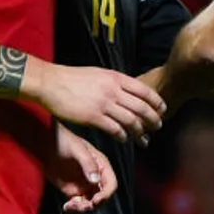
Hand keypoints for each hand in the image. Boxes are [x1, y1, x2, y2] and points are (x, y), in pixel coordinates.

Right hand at [32, 61, 166, 140]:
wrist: (51, 83)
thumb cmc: (73, 78)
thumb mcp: (99, 74)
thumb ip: (115, 82)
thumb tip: (128, 90)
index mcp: (116, 78)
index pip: (144, 91)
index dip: (156, 102)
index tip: (162, 110)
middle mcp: (113, 90)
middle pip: (142, 108)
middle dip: (153, 120)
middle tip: (158, 127)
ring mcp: (104, 104)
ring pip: (131, 121)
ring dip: (140, 132)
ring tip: (144, 139)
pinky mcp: (93, 117)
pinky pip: (115, 129)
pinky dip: (123, 136)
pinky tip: (125, 140)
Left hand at [49, 123, 117, 213]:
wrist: (46, 144)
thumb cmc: (64, 141)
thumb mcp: (78, 150)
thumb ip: (88, 163)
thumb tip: (95, 180)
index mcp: (101, 166)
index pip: (111, 184)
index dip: (106, 195)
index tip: (96, 201)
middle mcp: (96, 177)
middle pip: (102, 197)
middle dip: (93, 204)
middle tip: (81, 205)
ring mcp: (84, 185)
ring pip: (90, 203)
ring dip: (83, 208)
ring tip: (70, 206)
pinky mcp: (73, 190)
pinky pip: (78, 204)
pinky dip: (74, 208)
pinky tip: (67, 207)